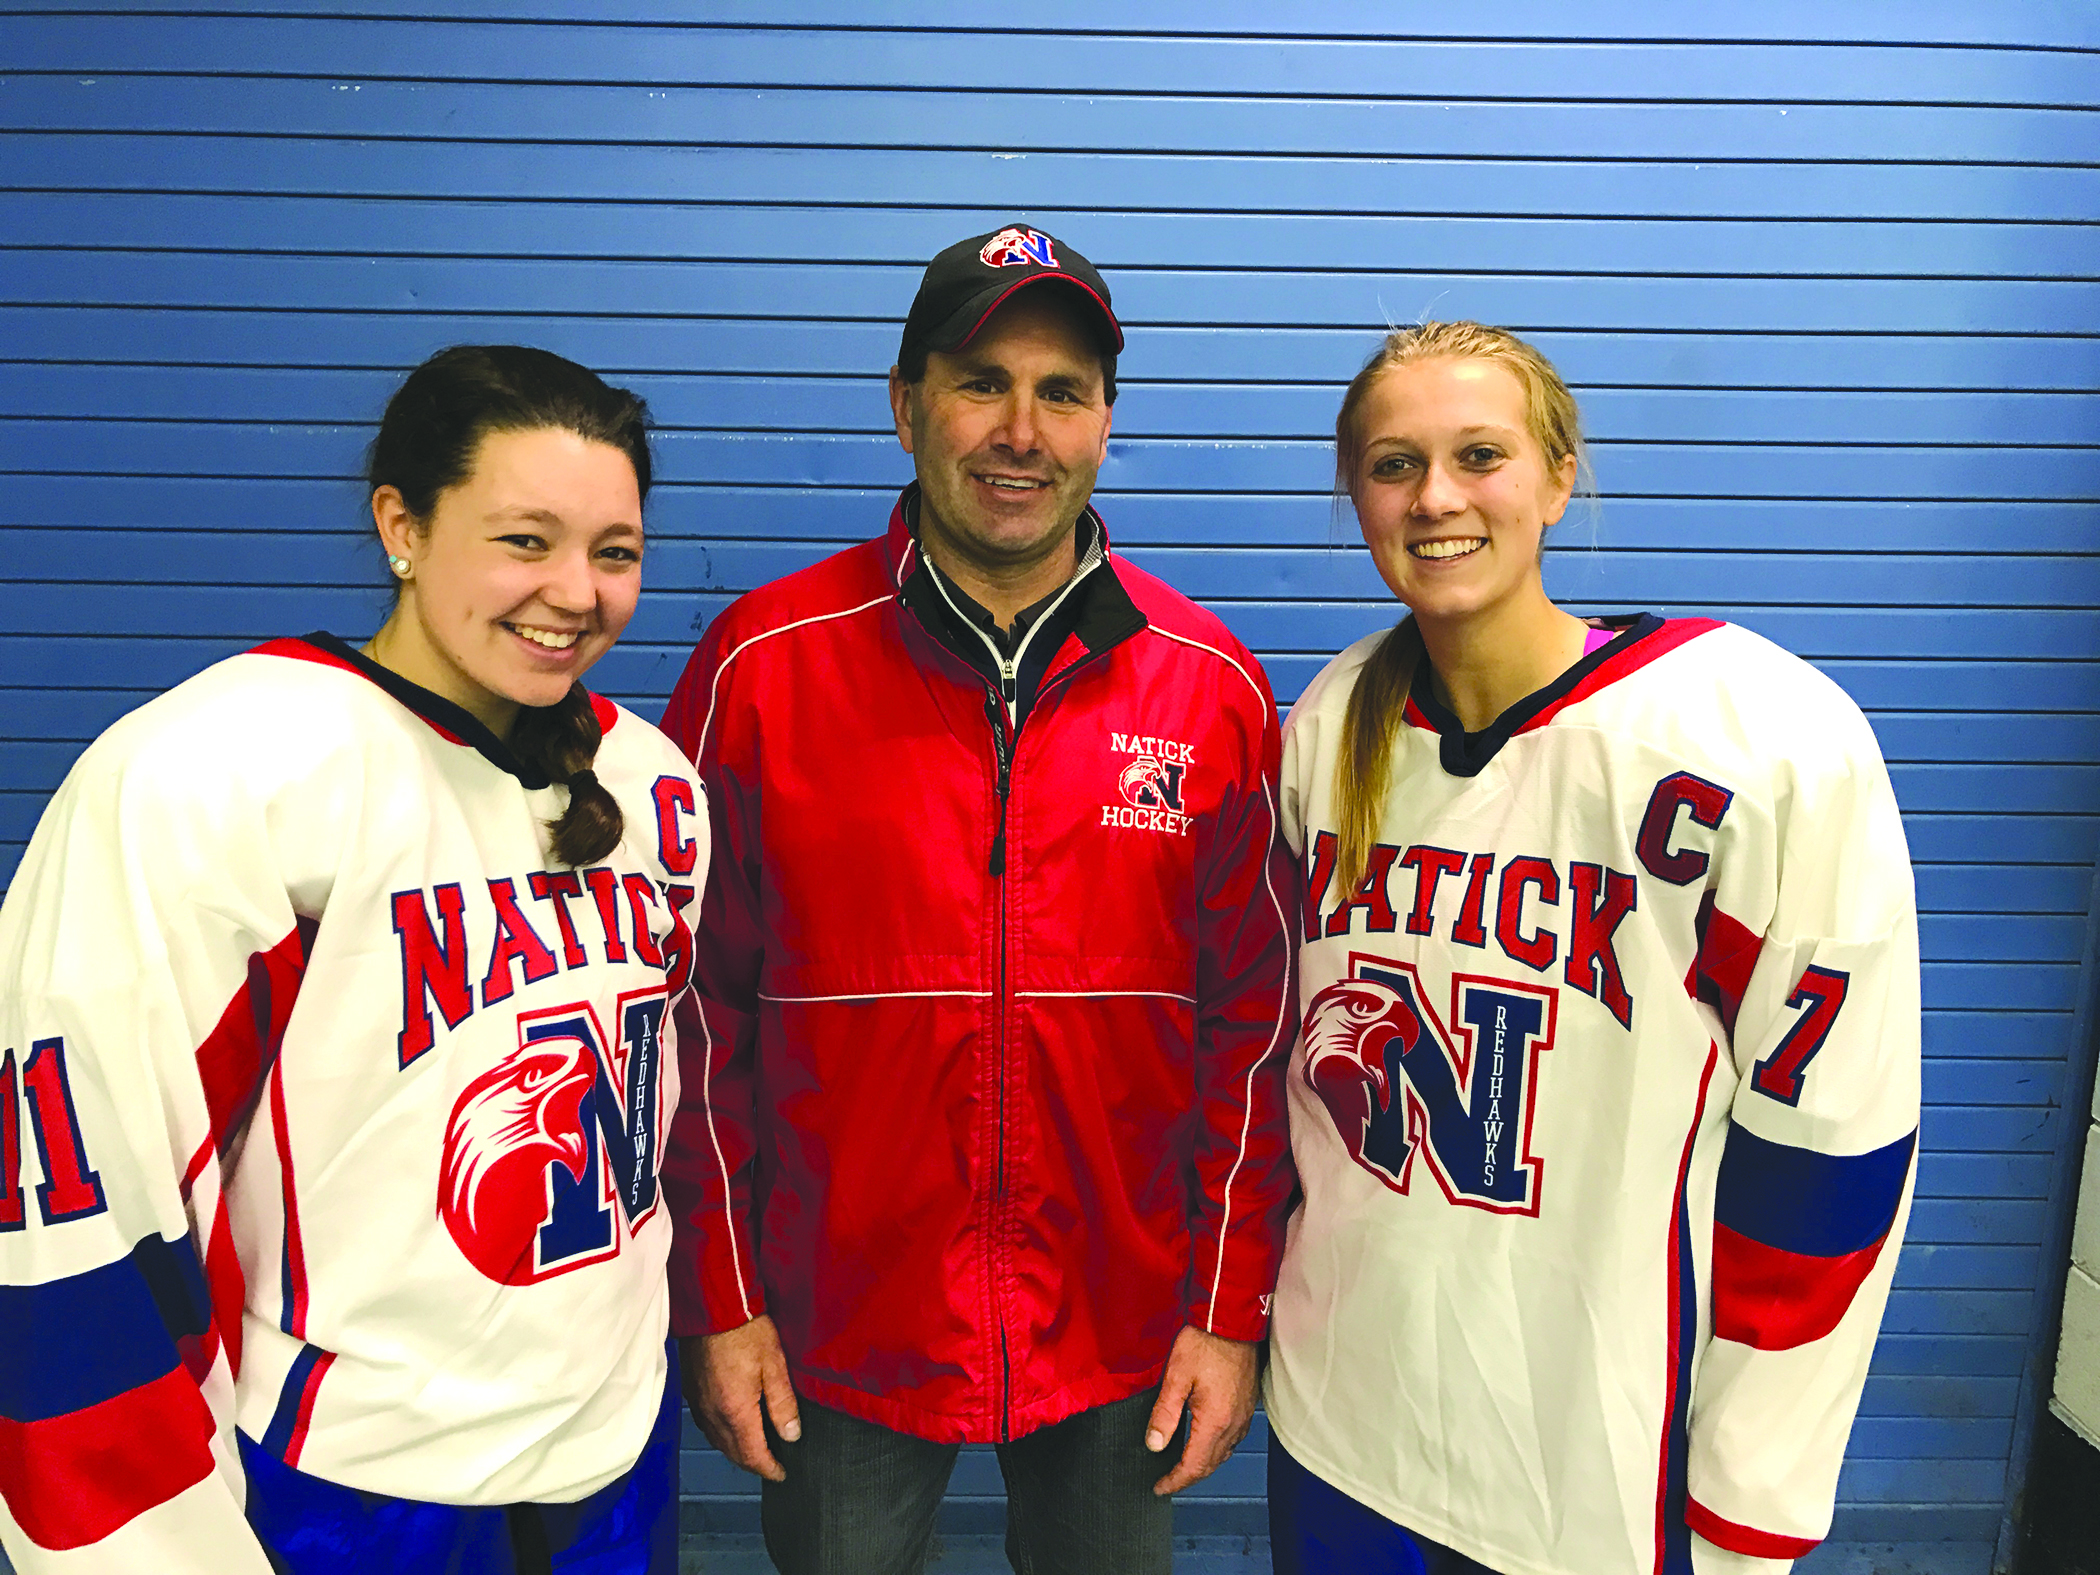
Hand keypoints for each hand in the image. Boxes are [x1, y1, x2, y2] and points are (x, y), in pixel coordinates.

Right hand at [680, 1315, 800, 1481]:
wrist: (713, 1307)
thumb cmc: (745, 1330)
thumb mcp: (775, 1365)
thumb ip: (783, 1404)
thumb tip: (792, 1435)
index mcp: (735, 1411)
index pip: (752, 1455)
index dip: (769, 1469)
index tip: (781, 1474)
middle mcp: (713, 1413)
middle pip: (733, 1452)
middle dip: (753, 1464)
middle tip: (771, 1466)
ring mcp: (699, 1403)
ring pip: (718, 1441)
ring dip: (736, 1452)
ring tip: (755, 1451)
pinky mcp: (692, 1390)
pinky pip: (707, 1425)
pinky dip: (722, 1435)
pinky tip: (732, 1427)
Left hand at [1145, 1325, 1257, 1494]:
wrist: (1231, 1321)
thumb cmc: (1204, 1343)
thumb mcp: (1175, 1377)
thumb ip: (1165, 1414)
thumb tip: (1154, 1444)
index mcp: (1215, 1421)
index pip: (1195, 1465)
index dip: (1176, 1480)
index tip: (1160, 1487)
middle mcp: (1234, 1424)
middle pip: (1211, 1464)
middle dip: (1188, 1476)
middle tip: (1167, 1481)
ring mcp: (1244, 1414)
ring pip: (1224, 1453)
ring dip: (1203, 1464)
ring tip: (1182, 1466)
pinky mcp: (1247, 1404)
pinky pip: (1232, 1438)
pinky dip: (1216, 1449)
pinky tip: (1205, 1442)